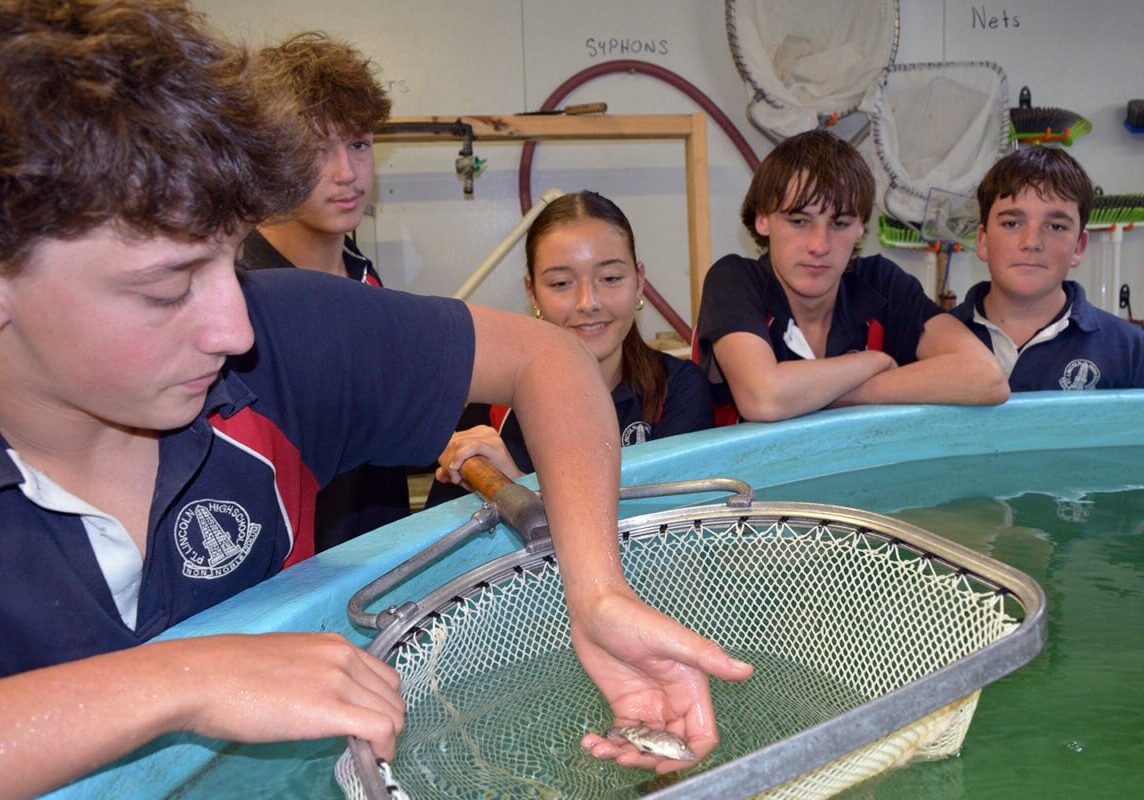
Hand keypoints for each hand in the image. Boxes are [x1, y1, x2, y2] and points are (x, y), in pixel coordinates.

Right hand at [174, 633, 404, 760]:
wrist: (202, 678)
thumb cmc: (230, 674)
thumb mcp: (286, 660)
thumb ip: (316, 674)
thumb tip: (325, 697)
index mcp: (333, 645)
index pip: (383, 675)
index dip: (383, 703)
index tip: (372, 723)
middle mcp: (342, 657)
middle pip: (392, 694)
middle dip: (389, 721)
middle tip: (371, 743)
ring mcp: (337, 680)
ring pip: (391, 712)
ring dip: (388, 736)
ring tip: (369, 752)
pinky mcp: (328, 708)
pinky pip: (379, 728)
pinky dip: (384, 747)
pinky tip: (375, 758)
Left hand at [434, 426, 522, 486]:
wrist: (513, 485)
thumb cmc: (494, 478)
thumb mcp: (468, 473)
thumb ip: (453, 471)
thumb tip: (439, 474)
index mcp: (477, 433)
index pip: (450, 439)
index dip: (443, 456)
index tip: (446, 473)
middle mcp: (483, 430)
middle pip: (451, 441)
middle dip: (446, 462)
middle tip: (454, 479)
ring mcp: (489, 436)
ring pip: (457, 444)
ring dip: (451, 465)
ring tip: (459, 479)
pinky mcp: (493, 444)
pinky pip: (469, 447)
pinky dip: (459, 460)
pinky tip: (458, 471)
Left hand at [572, 592, 753, 771]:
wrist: (595, 608)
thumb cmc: (632, 617)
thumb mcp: (670, 638)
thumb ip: (707, 656)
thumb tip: (745, 670)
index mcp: (689, 688)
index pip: (701, 735)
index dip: (685, 756)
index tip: (660, 763)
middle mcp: (672, 700)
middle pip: (671, 748)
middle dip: (649, 759)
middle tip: (622, 756)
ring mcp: (648, 704)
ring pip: (646, 746)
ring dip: (626, 756)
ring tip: (602, 749)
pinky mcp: (626, 705)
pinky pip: (624, 736)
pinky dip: (610, 745)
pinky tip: (592, 742)